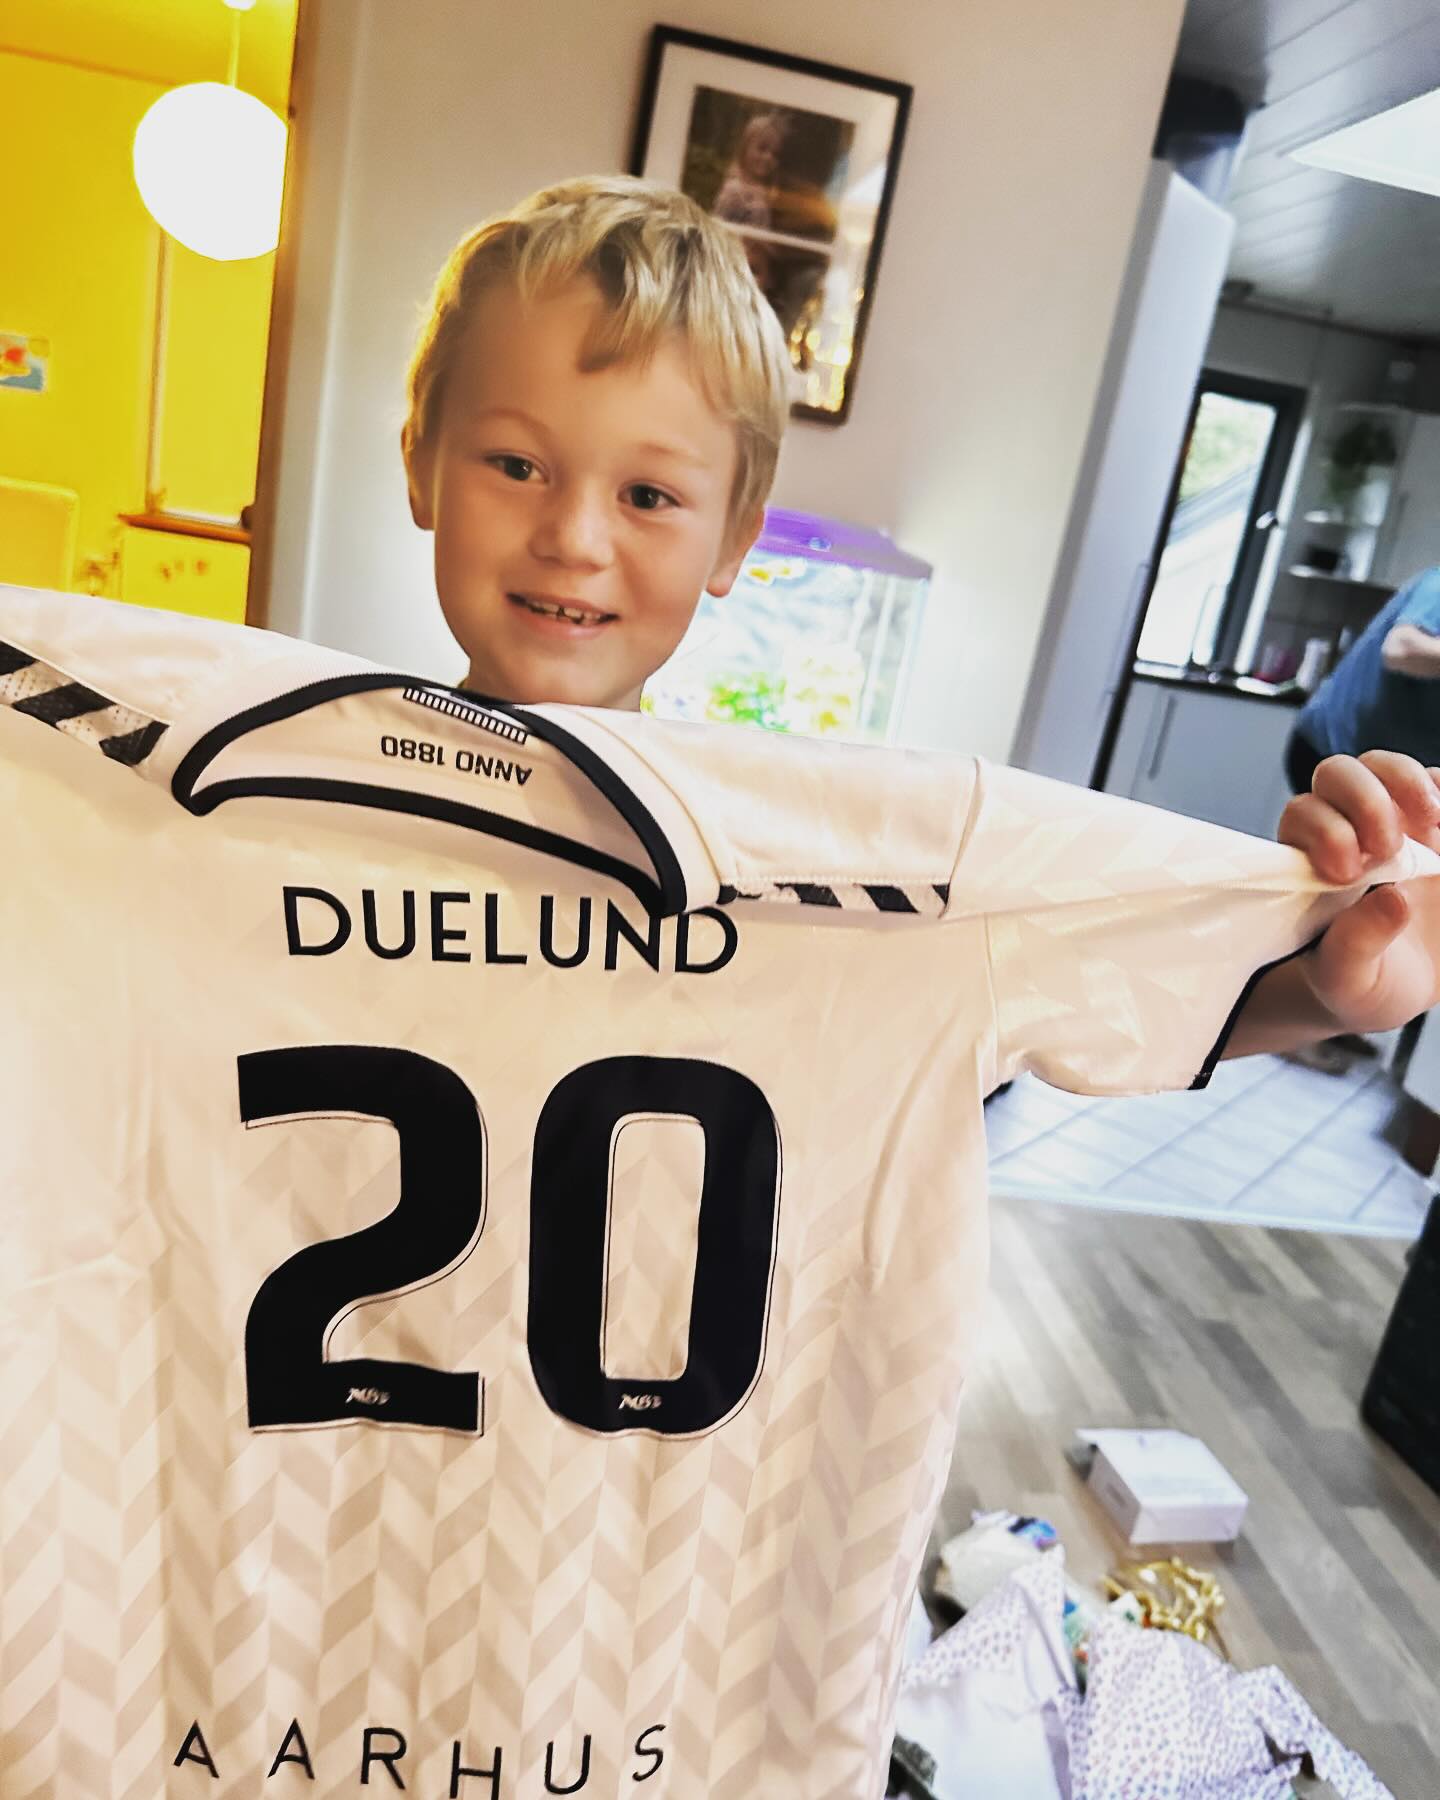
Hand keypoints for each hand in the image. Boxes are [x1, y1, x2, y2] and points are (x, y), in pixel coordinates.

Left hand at [1277, 750, 1439, 1033]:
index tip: (1345, 873)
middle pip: (1339, 774)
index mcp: (1310, 862)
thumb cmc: (1358, 980)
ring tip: (1432, 820)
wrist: (1398, 986)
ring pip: (1388, 768)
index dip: (1325, 832)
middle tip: (1388, 847)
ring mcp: (1394, 822)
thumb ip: (1357, 944)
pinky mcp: (1433, 825)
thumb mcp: (1349, 979)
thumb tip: (1392, 899)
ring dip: (1406, 783)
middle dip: (1363, 800)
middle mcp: (1346, 828)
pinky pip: (1436, 784)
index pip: (1304, 816)